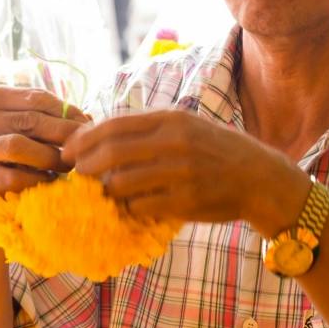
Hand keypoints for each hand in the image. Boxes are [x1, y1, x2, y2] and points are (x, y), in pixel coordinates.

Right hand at [0, 86, 89, 194]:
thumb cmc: (18, 140)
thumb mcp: (30, 120)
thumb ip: (54, 114)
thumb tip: (87, 120)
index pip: (36, 98)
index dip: (66, 111)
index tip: (87, 124)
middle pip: (30, 121)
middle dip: (63, 134)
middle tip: (84, 147)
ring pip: (18, 146)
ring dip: (51, 157)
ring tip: (69, 165)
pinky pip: (15, 177)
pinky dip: (38, 179)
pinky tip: (51, 179)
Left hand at [62, 109, 310, 230]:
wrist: (259, 179)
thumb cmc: (217, 152)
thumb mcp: (187, 127)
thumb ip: (148, 129)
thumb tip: (99, 136)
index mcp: (172, 119)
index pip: (114, 126)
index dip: (84, 139)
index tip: (68, 150)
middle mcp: (175, 142)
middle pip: (111, 153)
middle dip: (85, 165)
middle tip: (76, 174)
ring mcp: (180, 173)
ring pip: (120, 183)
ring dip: (106, 190)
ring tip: (105, 192)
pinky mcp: (185, 201)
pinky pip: (139, 206)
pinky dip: (129, 208)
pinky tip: (131, 207)